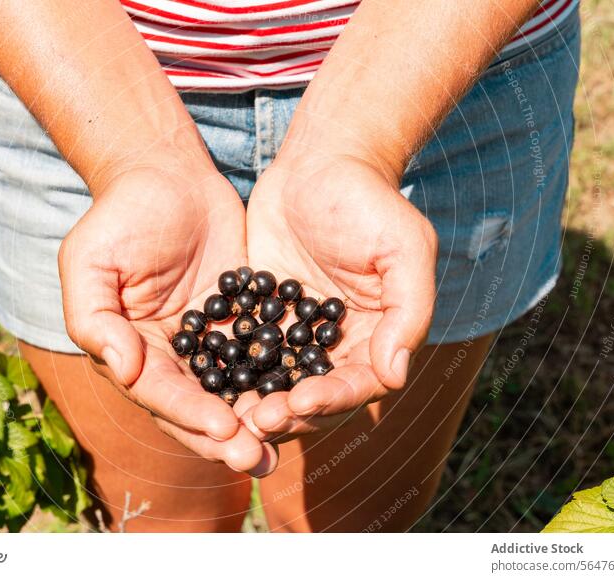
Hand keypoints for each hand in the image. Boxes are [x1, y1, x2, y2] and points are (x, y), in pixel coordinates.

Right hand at [59, 164, 275, 473]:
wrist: (166, 174)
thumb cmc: (121, 215)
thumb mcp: (92, 262)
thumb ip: (95, 319)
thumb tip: (123, 372)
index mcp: (131, 351)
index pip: (160, 393)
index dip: (189, 415)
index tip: (223, 429)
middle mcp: (170, 356)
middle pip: (198, 406)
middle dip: (226, 436)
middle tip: (258, 459)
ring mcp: (208, 341)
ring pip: (234, 390)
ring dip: (256, 419)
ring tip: (283, 443)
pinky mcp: (241, 320)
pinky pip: (261, 354)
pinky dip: (278, 377)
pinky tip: (303, 396)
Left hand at [244, 154, 437, 440]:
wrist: (321, 162)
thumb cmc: (370, 202)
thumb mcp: (404, 249)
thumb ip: (407, 313)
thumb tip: (394, 376)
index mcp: (375, 337)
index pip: (356, 383)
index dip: (332, 399)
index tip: (301, 403)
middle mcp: (336, 343)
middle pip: (314, 393)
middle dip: (288, 413)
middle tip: (256, 421)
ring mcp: (295, 331)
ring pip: (276, 380)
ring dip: (255, 401)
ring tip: (229, 414)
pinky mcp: (261, 314)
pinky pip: (245, 349)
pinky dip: (230, 368)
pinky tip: (206, 381)